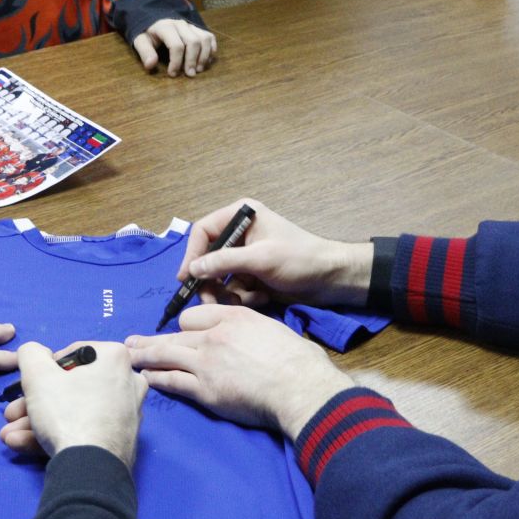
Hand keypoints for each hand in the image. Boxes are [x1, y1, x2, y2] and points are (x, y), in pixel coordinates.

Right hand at [0, 341, 146, 468]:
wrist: (91, 468)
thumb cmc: (67, 412)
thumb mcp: (38, 375)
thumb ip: (31, 354)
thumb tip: (35, 352)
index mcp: (115, 358)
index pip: (71, 355)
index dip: (44, 370)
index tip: (28, 386)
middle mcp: (127, 383)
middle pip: (71, 389)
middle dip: (34, 403)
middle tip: (12, 415)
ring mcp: (126, 415)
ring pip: (74, 412)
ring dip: (37, 422)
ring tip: (10, 435)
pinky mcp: (120, 442)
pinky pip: (84, 431)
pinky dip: (56, 435)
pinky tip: (23, 444)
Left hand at [126, 305, 353, 439]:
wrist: (298, 385)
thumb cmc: (298, 360)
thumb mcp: (275, 330)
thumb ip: (255, 332)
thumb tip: (256, 342)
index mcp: (234, 317)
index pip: (196, 315)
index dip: (187, 326)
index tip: (182, 334)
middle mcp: (214, 335)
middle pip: (175, 334)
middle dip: (151, 340)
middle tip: (132, 342)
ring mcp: (206, 362)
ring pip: (166, 355)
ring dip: (145, 356)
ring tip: (129, 357)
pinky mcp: (204, 389)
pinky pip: (172, 381)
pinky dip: (156, 379)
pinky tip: (145, 378)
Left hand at [132, 17, 216, 75]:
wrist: (155, 20)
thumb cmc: (149, 33)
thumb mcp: (141, 41)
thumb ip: (145, 52)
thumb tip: (150, 65)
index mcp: (166, 26)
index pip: (176, 45)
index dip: (176, 62)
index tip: (172, 74)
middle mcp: (181, 24)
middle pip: (193, 42)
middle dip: (192, 60)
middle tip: (190, 75)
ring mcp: (191, 25)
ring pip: (204, 39)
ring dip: (204, 56)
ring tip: (199, 69)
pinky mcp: (198, 28)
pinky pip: (209, 37)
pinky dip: (211, 49)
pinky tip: (207, 61)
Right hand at [173, 196, 371, 307]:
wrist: (331, 280)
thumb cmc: (299, 259)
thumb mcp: (261, 258)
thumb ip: (224, 262)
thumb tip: (192, 269)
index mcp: (242, 216)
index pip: (204, 231)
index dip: (193, 254)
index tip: (187, 277)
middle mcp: (240, 234)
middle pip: (208, 257)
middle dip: (210, 280)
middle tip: (208, 300)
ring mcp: (246, 256)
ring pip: (219, 277)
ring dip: (226, 292)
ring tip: (240, 302)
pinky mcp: (253, 275)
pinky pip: (233, 288)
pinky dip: (242, 297)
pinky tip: (259, 298)